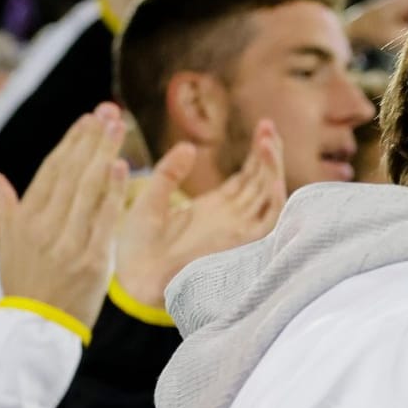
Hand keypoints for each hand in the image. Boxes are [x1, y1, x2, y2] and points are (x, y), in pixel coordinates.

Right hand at [0, 105, 128, 327]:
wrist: (38, 326)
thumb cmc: (26, 282)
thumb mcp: (8, 244)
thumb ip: (5, 208)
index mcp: (25, 217)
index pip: (51, 170)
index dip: (70, 142)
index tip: (87, 120)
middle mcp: (45, 225)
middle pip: (72, 173)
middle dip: (91, 140)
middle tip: (108, 112)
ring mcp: (68, 241)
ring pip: (88, 189)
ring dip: (104, 155)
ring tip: (118, 128)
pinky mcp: (90, 259)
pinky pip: (104, 219)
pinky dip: (113, 192)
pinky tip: (122, 167)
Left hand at [114, 121, 284, 307]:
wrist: (134, 282)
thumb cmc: (137, 249)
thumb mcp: (149, 201)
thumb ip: (169, 173)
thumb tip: (188, 146)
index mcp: (213, 210)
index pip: (247, 179)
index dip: (257, 155)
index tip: (262, 128)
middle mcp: (231, 220)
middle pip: (262, 183)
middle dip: (269, 154)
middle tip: (268, 126)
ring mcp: (238, 231)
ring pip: (269, 196)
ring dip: (273, 168)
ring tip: (269, 139)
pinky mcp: (241, 243)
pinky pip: (269, 217)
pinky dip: (273, 194)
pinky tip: (269, 171)